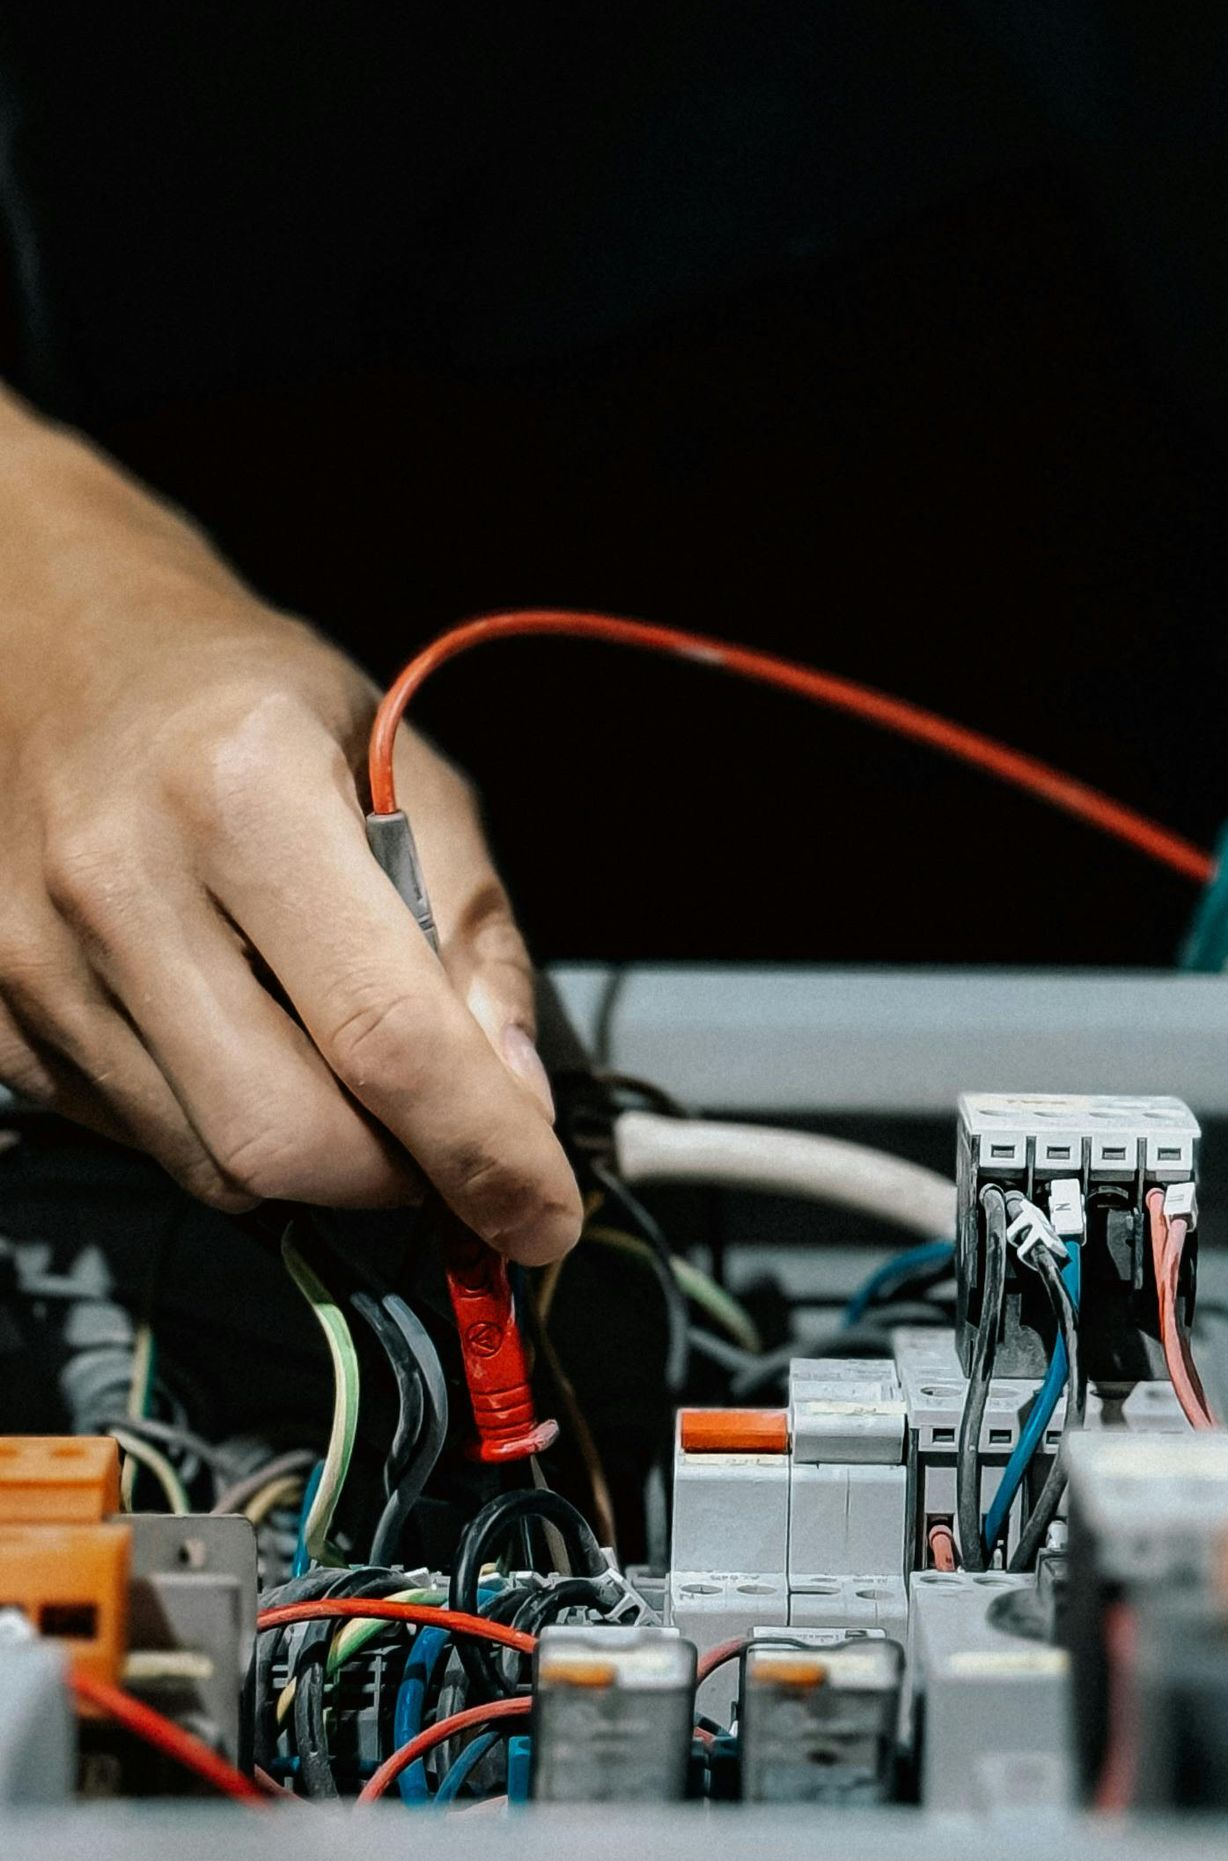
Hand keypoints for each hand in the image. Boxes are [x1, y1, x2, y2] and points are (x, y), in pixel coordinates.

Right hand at [0, 390, 580, 1261]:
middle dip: (397, 1176)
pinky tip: (249, 1038)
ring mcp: (38, 959)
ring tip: (351, 1072)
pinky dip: (227, 1128)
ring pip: (214, 1165)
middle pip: (287, 1137)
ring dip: (317, 1163)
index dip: (484, 1151)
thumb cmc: (250, 702)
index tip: (545, 1215)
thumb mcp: (406, 767)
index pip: (388, 1037)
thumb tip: (517, 1099)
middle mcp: (123, 881)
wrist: (53, 645)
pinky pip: (146, 1140)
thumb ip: (473, 930)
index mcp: (245, 794)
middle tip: (451, 1143)